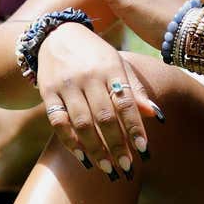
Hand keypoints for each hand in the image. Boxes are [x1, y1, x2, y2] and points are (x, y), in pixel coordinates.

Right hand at [34, 22, 160, 179]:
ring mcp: (66, 85)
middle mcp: (87, 76)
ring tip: (108, 168)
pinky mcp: (47, 92)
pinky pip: (58, 122)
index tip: (144, 150)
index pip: (125, 103)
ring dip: (95, 149)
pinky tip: (82, 157)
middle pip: (104, 117)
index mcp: (110, 68)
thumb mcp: (118, 65)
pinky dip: (70, 142)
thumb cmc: (95, 56)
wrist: (57, 35)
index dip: (135, 127)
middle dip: (117, 145)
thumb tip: (156, 115)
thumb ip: (135, 90)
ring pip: (82, 123)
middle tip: (127, 167)